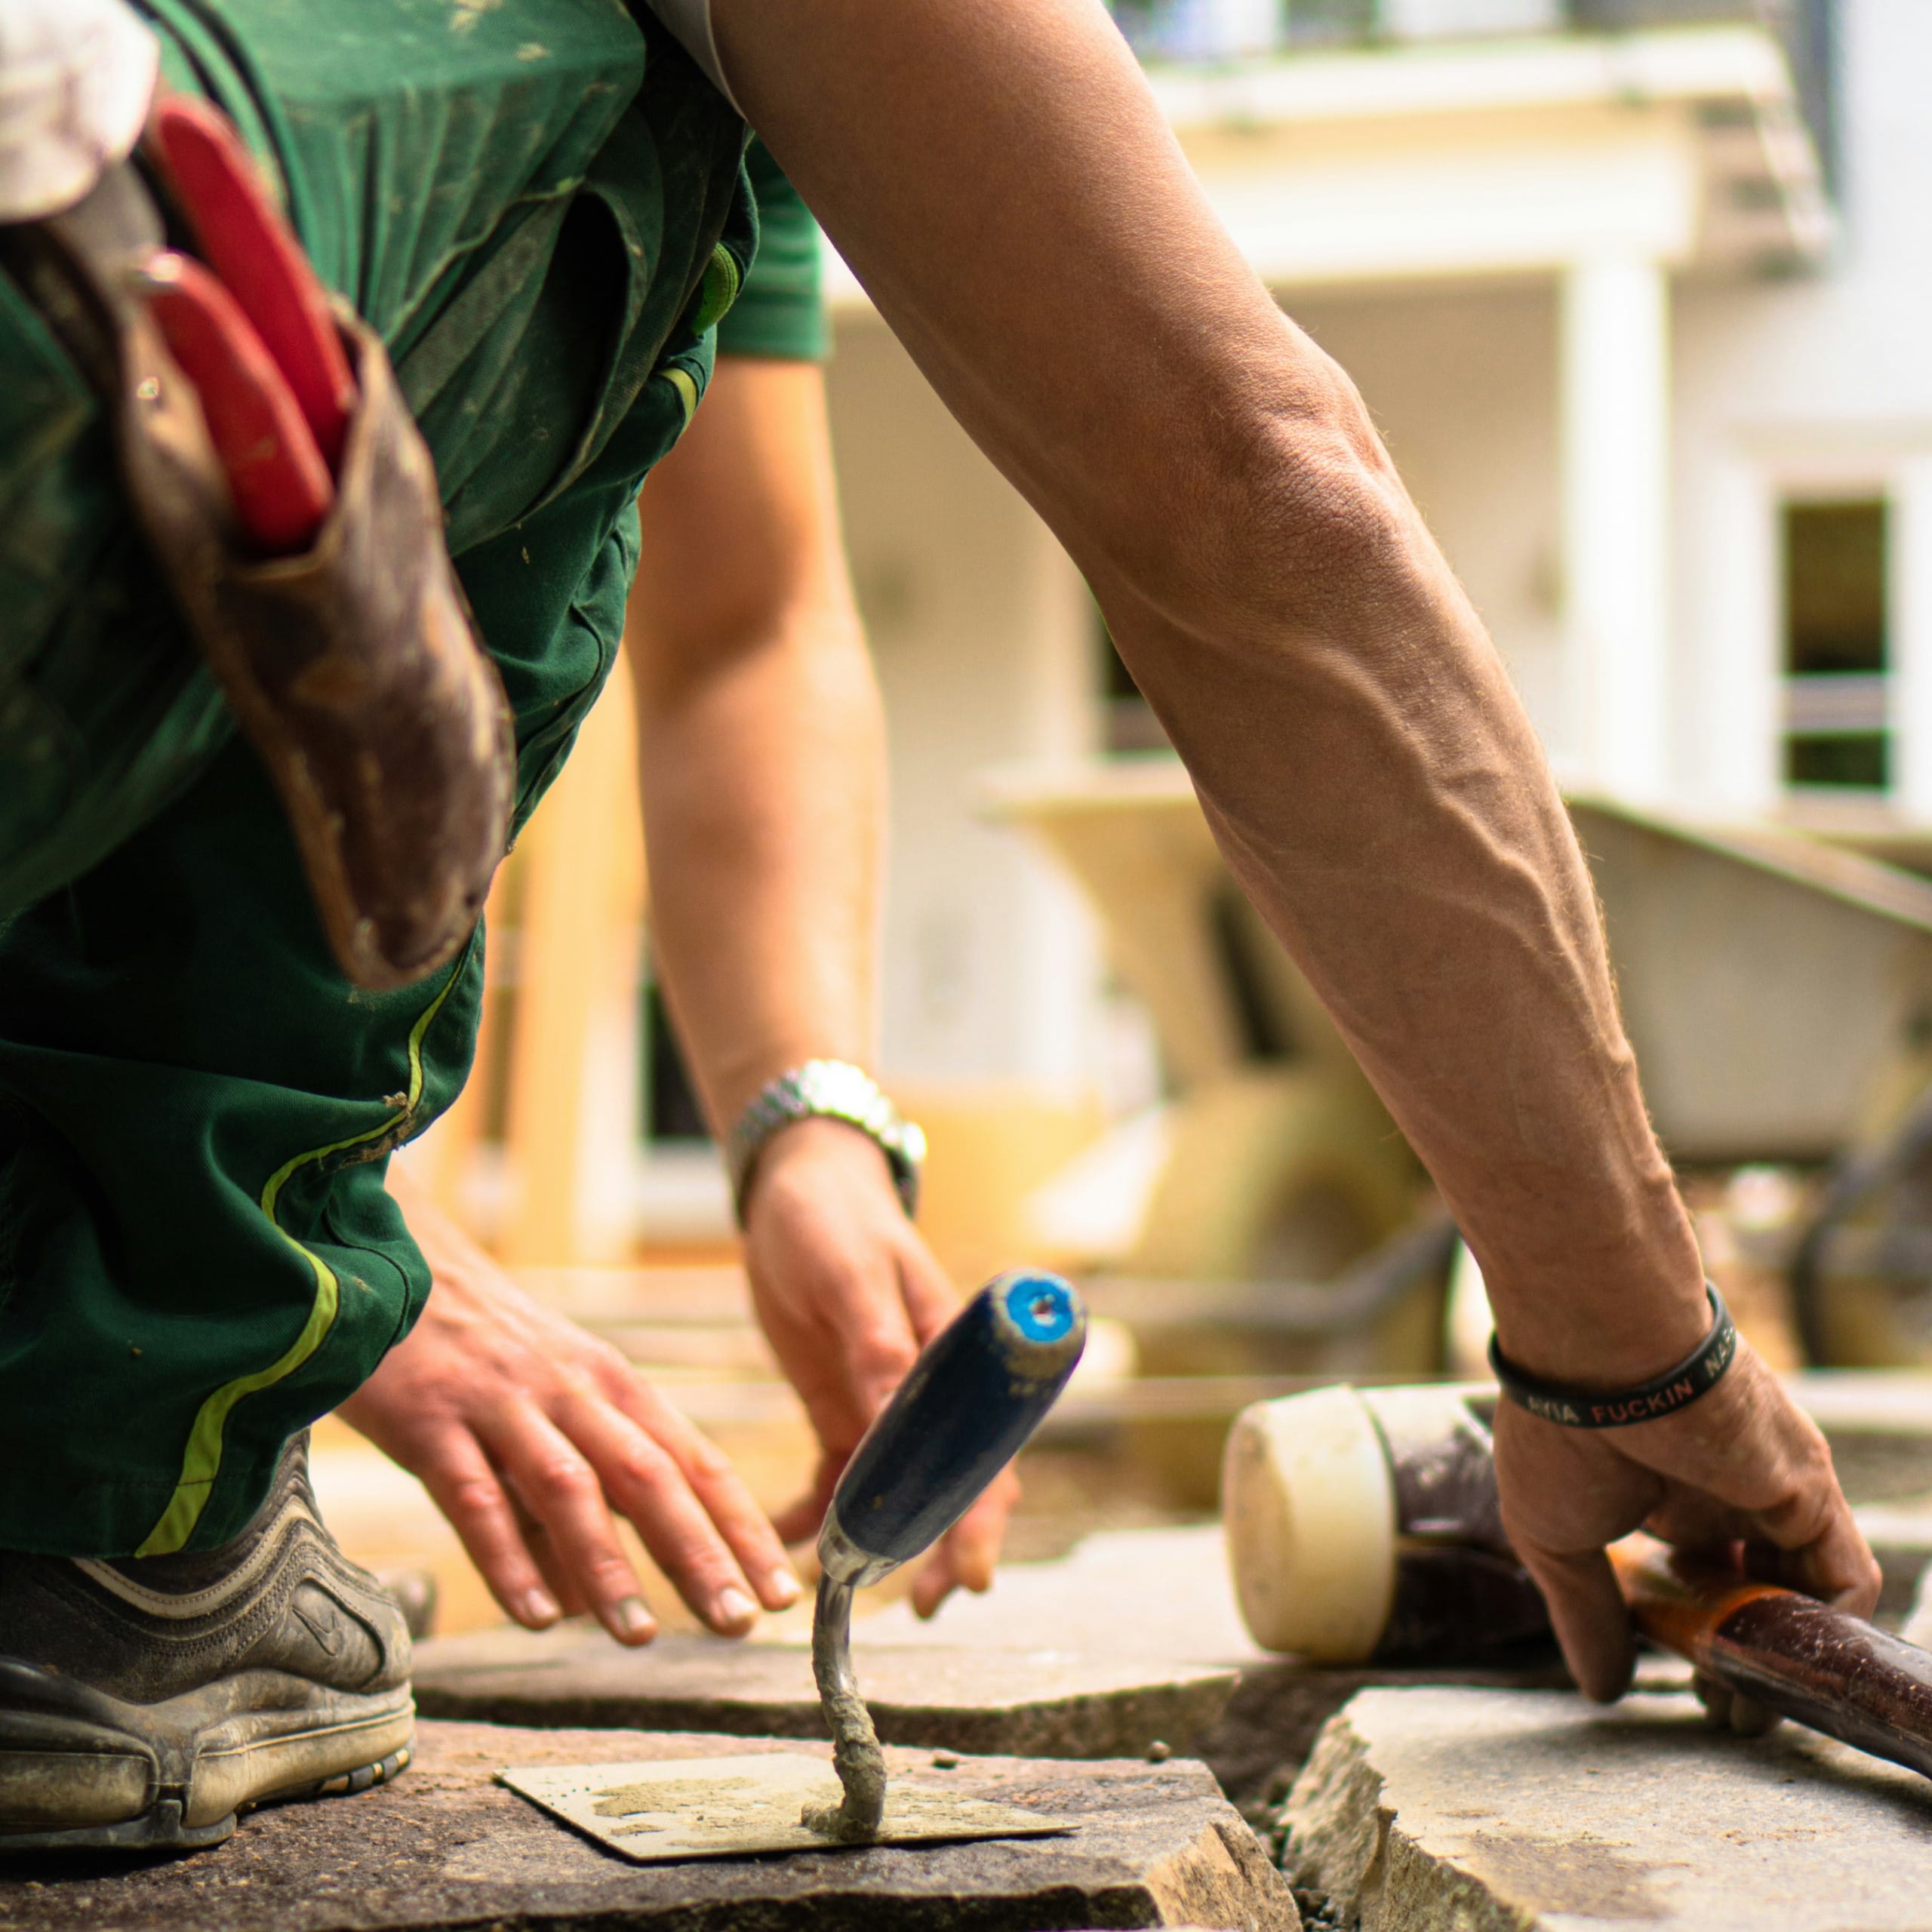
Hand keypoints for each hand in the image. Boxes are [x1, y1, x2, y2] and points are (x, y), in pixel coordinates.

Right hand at [337, 1172, 800, 1643]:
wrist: (388, 1262)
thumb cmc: (478, 1347)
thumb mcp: (548, 1402)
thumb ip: (576, 1491)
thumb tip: (593, 1597)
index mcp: (612, 1384)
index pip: (694, 1460)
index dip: (740, 1526)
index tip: (780, 1588)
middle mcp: (571, 1390)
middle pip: (649, 1476)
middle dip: (699, 1551)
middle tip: (738, 1622)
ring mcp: (503, 1403)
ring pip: (570, 1487)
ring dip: (609, 1564)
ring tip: (640, 1635)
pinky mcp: (433, 1419)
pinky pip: (477, 1496)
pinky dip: (509, 1557)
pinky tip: (535, 1613)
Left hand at [741, 1117, 1018, 1614]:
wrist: (795, 1189)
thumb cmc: (834, 1219)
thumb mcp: (851, 1279)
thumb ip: (877, 1348)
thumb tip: (899, 1424)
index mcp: (951, 1354)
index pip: (983, 1448)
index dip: (982, 1516)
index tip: (972, 1573)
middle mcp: (928, 1389)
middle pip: (949, 1482)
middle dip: (940, 1547)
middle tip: (924, 1606)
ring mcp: (883, 1402)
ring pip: (895, 1492)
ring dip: (881, 1544)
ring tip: (850, 1595)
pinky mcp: (842, 1406)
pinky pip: (837, 1476)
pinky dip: (816, 1513)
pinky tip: (785, 1540)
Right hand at [1494, 1334, 1879, 1700]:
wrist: (1601, 1357)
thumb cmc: (1559, 1431)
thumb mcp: (1554, 1540)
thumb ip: (1587, 1614)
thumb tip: (1600, 1688)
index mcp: (1664, 1491)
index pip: (1701, 1572)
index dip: (1694, 1630)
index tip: (1677, 1676)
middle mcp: (1725, 1489)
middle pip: (1756, 1587)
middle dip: (1742, 1654)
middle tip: (1722, 1709)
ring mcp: (1771, 1488)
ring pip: (1803, 1589)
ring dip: (1783, 1655)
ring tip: (1748, 1705)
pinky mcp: (1808, 1489)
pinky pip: (1843, 1573)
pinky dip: (1827, 1627)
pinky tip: (1786, 1664)